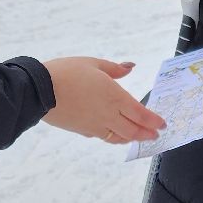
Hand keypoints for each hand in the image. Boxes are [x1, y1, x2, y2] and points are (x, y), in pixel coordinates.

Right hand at [42, 58, 166, 144]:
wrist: (39, 91)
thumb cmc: (66, 72)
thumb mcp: (93, 63)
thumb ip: (114, 69)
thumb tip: (131, 67)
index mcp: (113, 96)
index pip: (140, 114)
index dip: (153, 121)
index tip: (162, 125)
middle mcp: (107, 114)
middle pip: (132, 130)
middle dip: (147, 134)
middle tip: (156, 135)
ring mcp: (94, 126)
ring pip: (118, 137)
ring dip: (131, 138)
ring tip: (139, 137)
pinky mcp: (82, 130)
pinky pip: (103, 137)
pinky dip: (113, 137)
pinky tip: (114, 134)